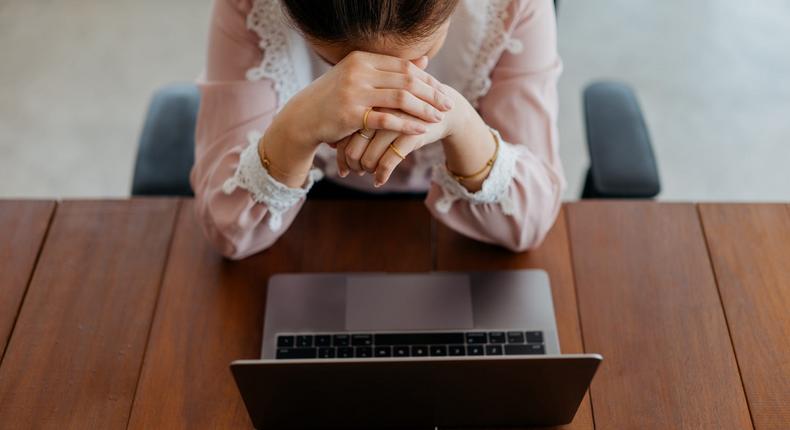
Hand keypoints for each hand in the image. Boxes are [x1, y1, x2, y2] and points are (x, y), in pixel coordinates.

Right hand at [260, 51, 453, 186]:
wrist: (303, 119)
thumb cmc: (333, 99)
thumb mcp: (360, 78)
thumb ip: (390, 71)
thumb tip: (424, 62)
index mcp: (362, 59)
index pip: (404, 66)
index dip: (427, 79)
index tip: (442, 90)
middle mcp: (359, 71)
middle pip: (406, 80)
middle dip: (431, 93)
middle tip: (448, 104)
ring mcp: (354, 92)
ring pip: (401, 98)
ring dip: (424, 108)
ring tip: (439, 117)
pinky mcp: (351, 114)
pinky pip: (387, 118)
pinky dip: (407, 124)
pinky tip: (421, 130)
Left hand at [335, 86, 469, 186]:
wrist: (445, 109)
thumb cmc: (404, 112)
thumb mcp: (380, 114)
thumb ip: (356, 125)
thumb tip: (327, 144)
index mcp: (367, 100)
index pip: (344, 132)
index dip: (340, 152)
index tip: (342, 168)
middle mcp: (378, 110)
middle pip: (352, 146)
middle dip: (352, 164)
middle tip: (353, 172)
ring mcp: (394, 122)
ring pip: (368, 158)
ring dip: (366, 171)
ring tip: (368, 174)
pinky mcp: (410, 134)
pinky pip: (387, 162)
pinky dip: (381, 175)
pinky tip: (379, 181)